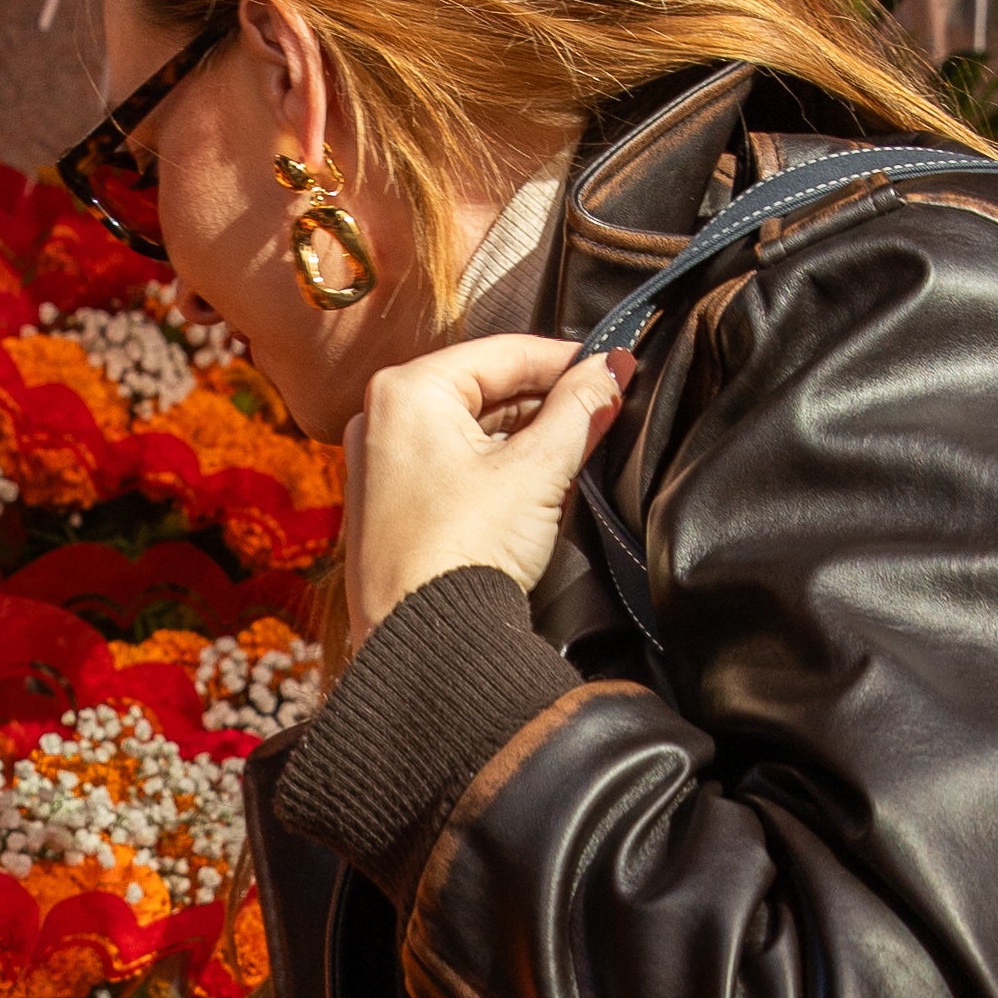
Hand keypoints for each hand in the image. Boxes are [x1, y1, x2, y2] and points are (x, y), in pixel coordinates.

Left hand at [344, 336, 631, 637]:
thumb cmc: (464, 553)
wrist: (425, 646)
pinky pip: (453, 460)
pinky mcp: (392, 502)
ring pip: (473, 425)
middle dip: (549, 400)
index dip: (569, 360)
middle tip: (605, 411)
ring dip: (528, 434)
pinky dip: (498, 463)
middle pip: (487, 387)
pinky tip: (538, 483)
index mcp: (407, 391)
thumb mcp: (538, 472)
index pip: (505, 352)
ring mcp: (382, 461)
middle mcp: (382, 416)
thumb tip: (613, 371)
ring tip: (579, 450)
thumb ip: (580, 411)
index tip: (615, 369)